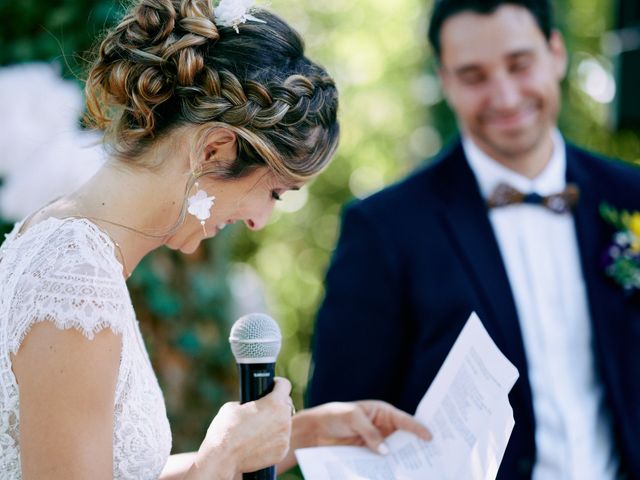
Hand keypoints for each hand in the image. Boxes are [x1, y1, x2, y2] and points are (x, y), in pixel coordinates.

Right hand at [190, 377, 292, 478]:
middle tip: (265, 408)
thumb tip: (252, 405)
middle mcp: (284, 419)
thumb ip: (249, 402)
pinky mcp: (282, 451)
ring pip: (284, 423)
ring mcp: (285, 436)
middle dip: (278, 404)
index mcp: (274, 403)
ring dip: (276, 423)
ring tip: (259, 428)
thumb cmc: (226, 429)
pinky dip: (274, 439)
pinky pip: (281, 440)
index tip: (273, 385)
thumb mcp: (234, 406)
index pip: (285, 385)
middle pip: (286, 405)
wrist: (223, 458)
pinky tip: (260, 441)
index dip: (278, 383)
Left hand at [278, 400, 431, 471]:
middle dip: (416, 447)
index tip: (430, 437)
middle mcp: (383, 427)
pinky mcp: (370, 455)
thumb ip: (369, 432)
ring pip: (395, 452)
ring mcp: (377, 442)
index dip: (418, 428)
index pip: (404, 420)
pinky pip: (383, 462)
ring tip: (417, 470)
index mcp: (382, 412)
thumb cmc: (335, 416)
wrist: (315, 431)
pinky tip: (395, 474)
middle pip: (404, 438)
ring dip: (403, 460)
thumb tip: (386, 451)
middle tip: (432, 456)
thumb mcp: (352, 418)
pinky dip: (389, 467)